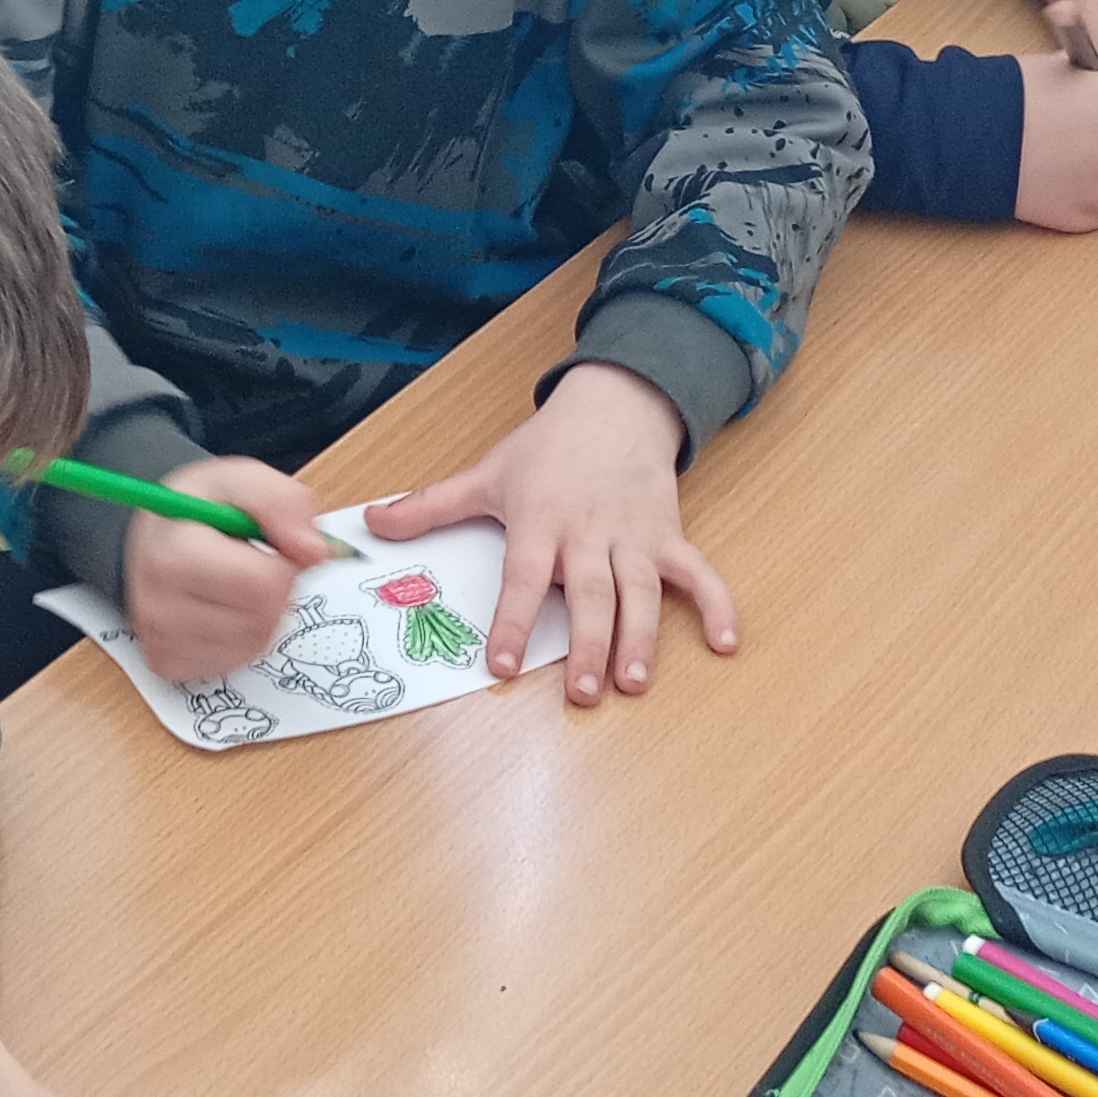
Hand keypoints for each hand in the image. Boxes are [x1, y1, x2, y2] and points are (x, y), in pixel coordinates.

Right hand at [121, 456, 338, 682]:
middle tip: (249, 562)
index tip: (265, 546)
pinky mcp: (167, 662)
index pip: (261, 585)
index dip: (281, 563)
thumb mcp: (242, 479)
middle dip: (274, 590)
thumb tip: (314, 551)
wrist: (158, 534)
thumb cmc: (200, 507)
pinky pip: (235, 661)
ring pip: (254, 643)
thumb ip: (283, 502)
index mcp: (172, 555)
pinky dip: (242, 636)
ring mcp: (160, 640)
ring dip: (261, 614)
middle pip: (262, 619)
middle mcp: (158, 605)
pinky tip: (222, 607)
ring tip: (233, 582)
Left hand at [362, 363, 731, 705]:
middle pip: (590, 594)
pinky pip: (699, 572)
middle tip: (583, 692)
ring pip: (641, 592)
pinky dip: (718, 605)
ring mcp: (633, 536)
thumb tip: (371, 524)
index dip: (511, 620)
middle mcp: (588, 533)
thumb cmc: (547, 448)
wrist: (614, 404)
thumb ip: (430, 507)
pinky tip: (726, 643)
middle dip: (588, 645)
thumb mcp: (486, 473)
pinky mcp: (668, 535)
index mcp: (539, 521)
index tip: (499, 664)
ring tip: (635, 682)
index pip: (523, 577)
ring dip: (642, 638)